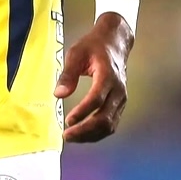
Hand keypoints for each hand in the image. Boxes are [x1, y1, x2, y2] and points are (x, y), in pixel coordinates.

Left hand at [54, 12, 133, 142]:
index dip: (82, 112)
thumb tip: (59, 94)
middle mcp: (118, 90)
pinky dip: (97, 132)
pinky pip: (111, 123)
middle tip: (67, 135)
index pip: (96, 99)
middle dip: (85, 130)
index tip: (68, 120)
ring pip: (110, 125)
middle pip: (105, 117)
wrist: (115, 42)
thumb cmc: (94, 46)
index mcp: (108, 75)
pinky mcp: (120, 104)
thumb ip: (68, 74)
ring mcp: (121, 98)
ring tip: (73, 137)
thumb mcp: (77, 53)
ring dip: (91, 135)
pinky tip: (83, 134)